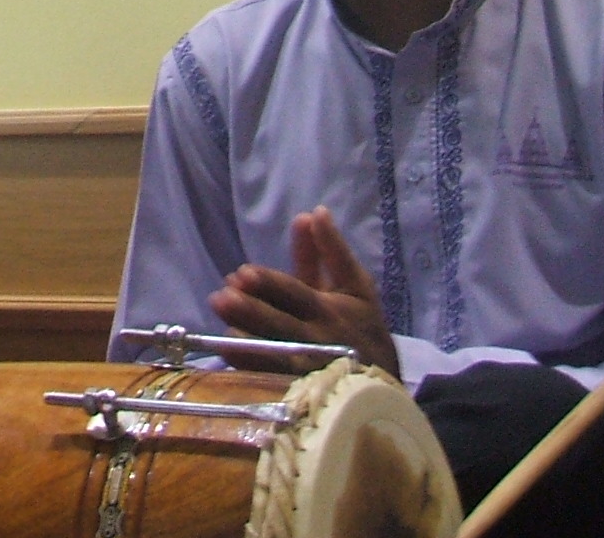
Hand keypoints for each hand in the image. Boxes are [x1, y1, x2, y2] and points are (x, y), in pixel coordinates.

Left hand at [207, 207, 399, 375]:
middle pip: (281, 325)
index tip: (242, 273)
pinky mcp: (297, 391)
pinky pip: (272, 381)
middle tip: (221, 298)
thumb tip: (314, 211)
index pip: (295, 294)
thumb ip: (332, 251)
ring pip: (274, 356)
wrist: (381, 388)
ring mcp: (305, 369)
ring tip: (223, 332)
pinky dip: (253, 370)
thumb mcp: (355, 287)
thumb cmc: (364, 329)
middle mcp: (316, 339)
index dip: (269, 285)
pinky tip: (231, 357)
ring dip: (248, 344)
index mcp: (328, 309)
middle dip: (252, 313)